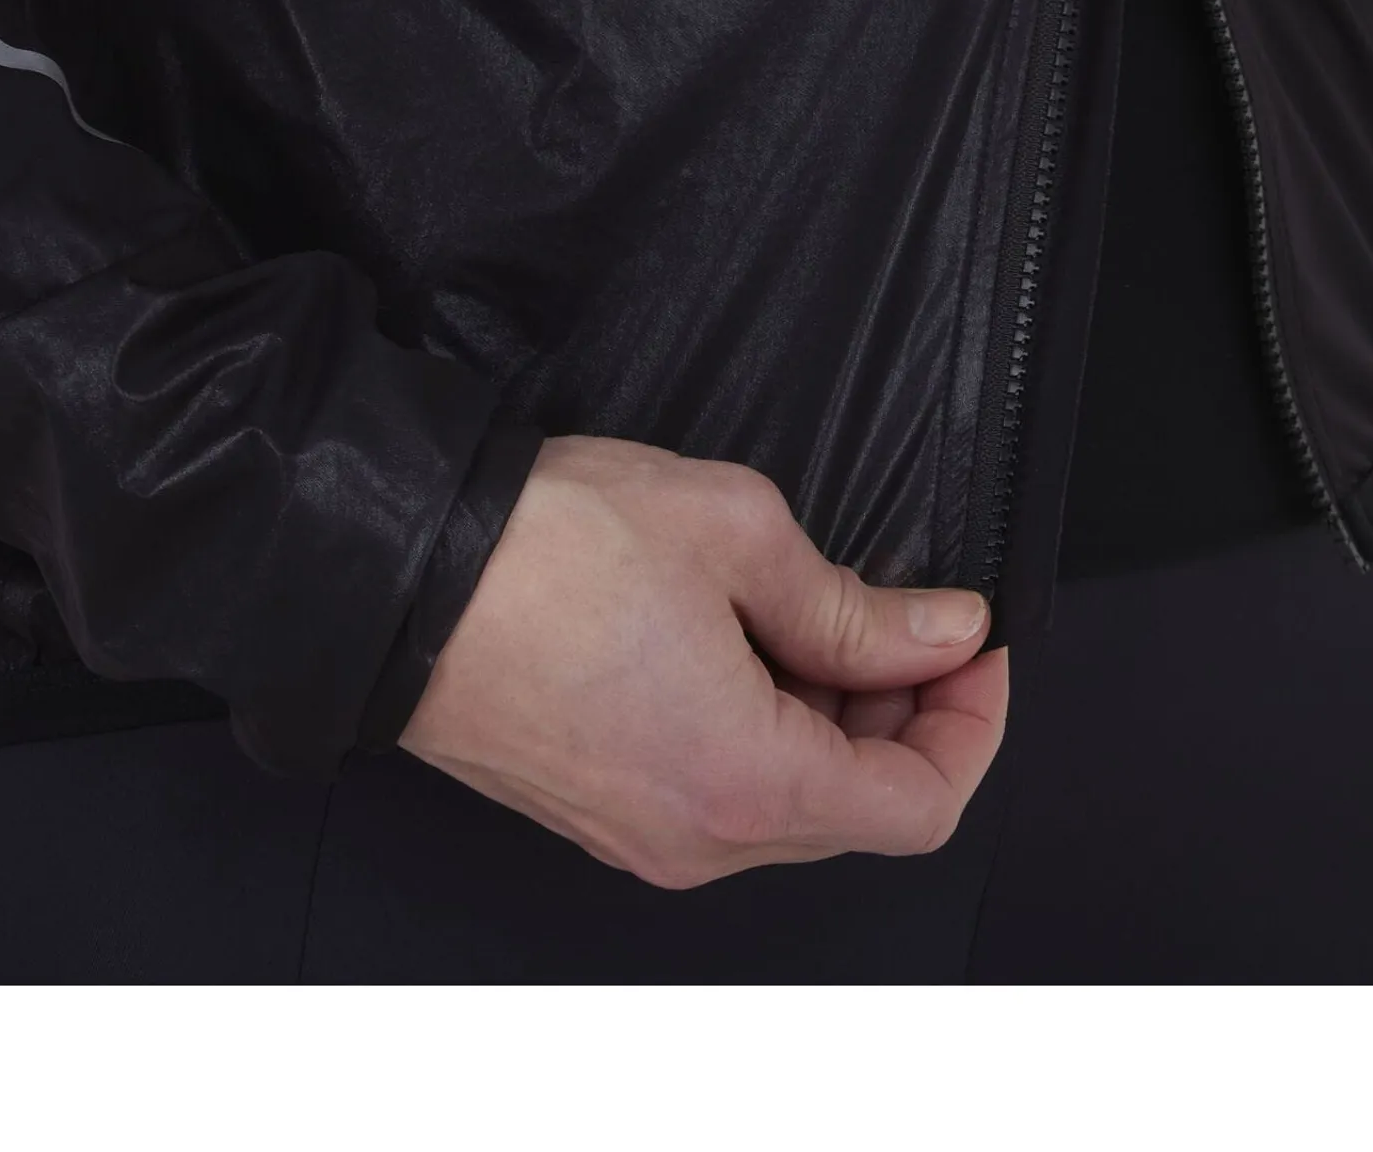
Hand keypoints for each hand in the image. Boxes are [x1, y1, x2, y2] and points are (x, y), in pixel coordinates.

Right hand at [398, 433, 1008, 888]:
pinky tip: (744, 643)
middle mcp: (695, 838)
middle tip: (904, 614)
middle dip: (904, 713)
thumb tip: (941, 632)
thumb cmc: (546, 548)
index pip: (920, 804)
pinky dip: (766, 730)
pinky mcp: (601, 810)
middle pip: (860, 810)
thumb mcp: (736, 534)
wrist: (397, 573)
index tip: (975, 648)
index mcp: (746, 782)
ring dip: (832, 719)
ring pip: (791, 804)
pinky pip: (723, 794)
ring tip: (810, 613)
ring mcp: (640, 835)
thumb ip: (855, 605)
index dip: (972, 723)